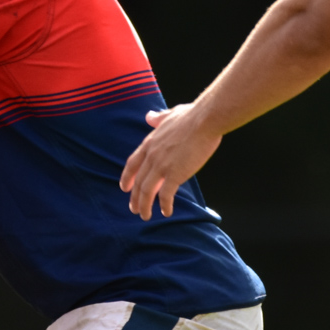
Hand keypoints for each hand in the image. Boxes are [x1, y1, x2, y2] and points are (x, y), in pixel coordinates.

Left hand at [119, 102, 222, 220]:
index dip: (127, 177)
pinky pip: (166, 195)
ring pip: (147, 191)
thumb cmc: (192, 116)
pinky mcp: (175, 174)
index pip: (132, 163)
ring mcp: (162, 165)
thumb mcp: (170, 114)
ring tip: (145, 215)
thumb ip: (158, 118)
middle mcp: (152, 156)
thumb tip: (149, 116)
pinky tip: (166, 212)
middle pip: (139, 181)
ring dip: (144, 206)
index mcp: (150, 143)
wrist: (205, 120)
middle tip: (134, 208)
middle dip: (135, 198)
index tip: (125, 188)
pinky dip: (164, 205)